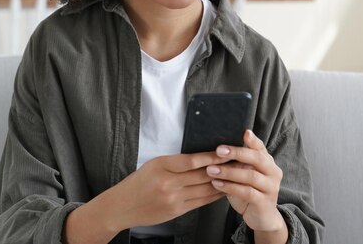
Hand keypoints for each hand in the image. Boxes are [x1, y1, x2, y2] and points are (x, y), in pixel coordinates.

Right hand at [108, 152, 227, 228]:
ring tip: (237, 175)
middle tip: (238, 162)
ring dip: (223, 182)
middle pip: (201, 175)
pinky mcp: (177, 210)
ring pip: (204, 189)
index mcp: (162, 166)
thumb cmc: (139, 182)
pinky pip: (201, 201)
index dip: (211, 157)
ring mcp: (173, 198)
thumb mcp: (155, 164)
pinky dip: (214, 194)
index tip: (226, 152)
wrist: (123, 206)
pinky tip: (224, 189)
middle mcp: (168, 182)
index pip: (192, 160)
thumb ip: (176, 161)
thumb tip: (202, 157)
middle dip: (222, 168)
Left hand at [206, 130, 286, 237]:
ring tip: (211, 170)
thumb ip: (238, 162)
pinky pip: (247, 192)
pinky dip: (230, 187)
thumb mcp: (245, 174)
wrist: (262, 218)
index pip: (261, 147)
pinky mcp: (264, 202)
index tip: (243, 132)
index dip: (253, 140)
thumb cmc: (249, 191)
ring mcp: (271, 187)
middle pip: (257, 158)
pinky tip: (217, 184)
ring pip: (250, 176)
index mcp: (268, 162)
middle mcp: (273, 172)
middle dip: (237, 153)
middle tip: (218, 150)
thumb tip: (218, 148)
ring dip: (229, 172)